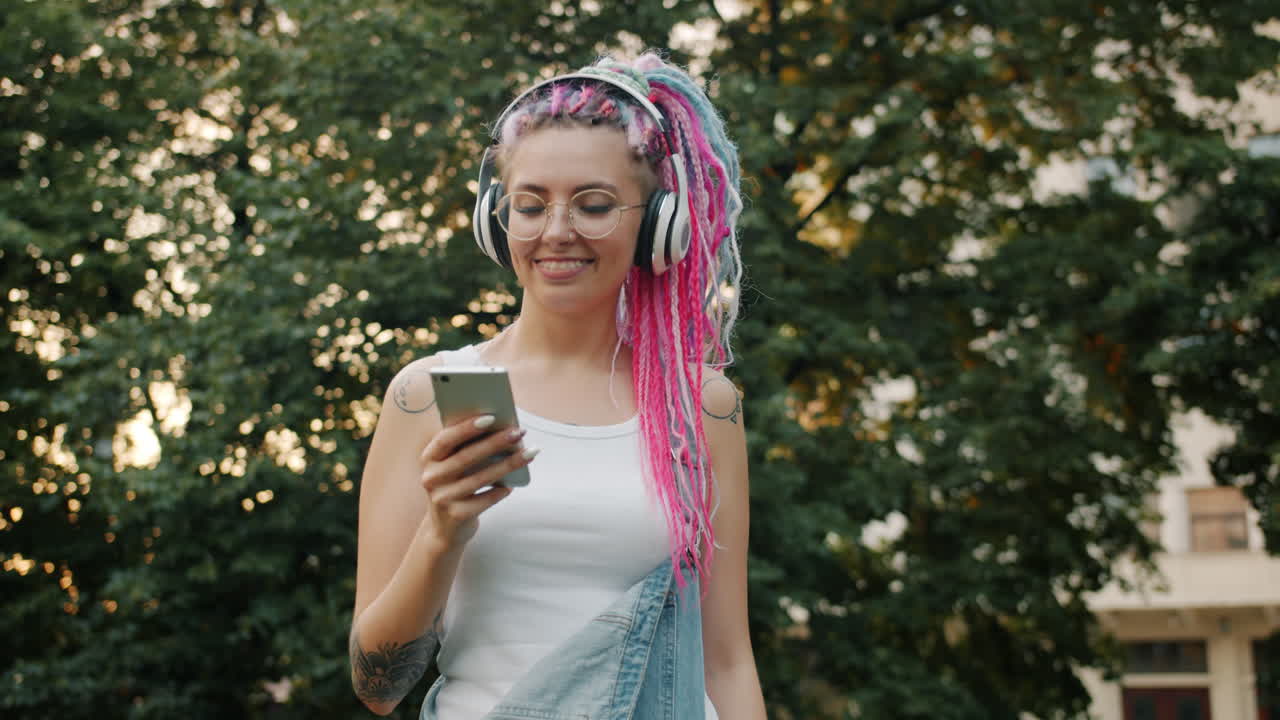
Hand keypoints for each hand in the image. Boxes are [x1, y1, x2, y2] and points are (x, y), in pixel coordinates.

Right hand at [417, 415, 537, 547]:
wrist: (446, 530)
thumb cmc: (456, 486)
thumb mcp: (452, 467)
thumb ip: (465, 447)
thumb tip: (500, 426)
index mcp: (429, 459)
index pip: (445, 439)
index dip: (467, 428)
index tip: (492, 417)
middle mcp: (431, 478)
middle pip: (466, 457)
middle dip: (496, 442)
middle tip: (519, 432)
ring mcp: (442, 498)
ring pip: (480, 478)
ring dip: (508, 464)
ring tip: (529, 453)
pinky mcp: (457, 515)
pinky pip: (485, 500)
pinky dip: (500, 491)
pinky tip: (513, 485)